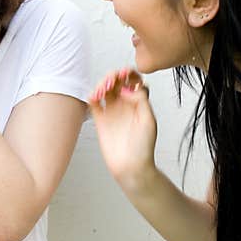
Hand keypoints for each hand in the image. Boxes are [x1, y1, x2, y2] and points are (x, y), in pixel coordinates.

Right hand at [89, 68, 157, 186]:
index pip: (134, 81)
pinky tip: (93, 98)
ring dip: (101, 84)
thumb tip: (128, 88)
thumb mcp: (149, 120)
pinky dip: (91, 97)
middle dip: (114, 76)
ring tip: (101, 90)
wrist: (130, 166)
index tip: (126, 74)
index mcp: (139, 103)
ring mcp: (112, 111)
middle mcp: (125, 105)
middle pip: (118, 82)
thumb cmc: (143, 147)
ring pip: (104, 89)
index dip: (130, 74)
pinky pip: (93, 104)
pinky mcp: (100, 120)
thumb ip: (141, 100)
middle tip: (111, 81)